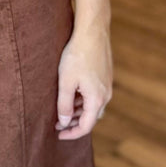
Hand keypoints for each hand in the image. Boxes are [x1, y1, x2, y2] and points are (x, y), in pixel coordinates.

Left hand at [55, 22, 111, 139]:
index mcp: (96, 99)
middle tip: (57, 123)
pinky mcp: (106, 76)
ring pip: (93, 106)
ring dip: (79, 111)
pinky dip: (84, 100)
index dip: (71, 133)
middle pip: (91, 118)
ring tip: (62, 109)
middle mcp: (106, 95)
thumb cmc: (77, 56)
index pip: (86, 126)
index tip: (58, 134)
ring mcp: (107, 85)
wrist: (92, 32)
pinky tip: (72, 94)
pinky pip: (95, 95)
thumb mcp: (65, 82)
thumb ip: (64, 105)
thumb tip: (64, 122)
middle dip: (74, 123)